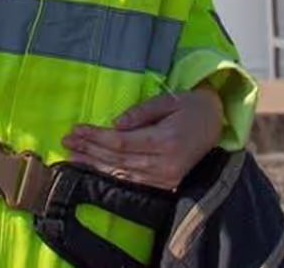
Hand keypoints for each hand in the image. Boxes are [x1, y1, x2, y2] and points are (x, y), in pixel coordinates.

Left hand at [62, 87, 222, 191]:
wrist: (216, 124)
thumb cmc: (191, 106)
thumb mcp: (169, 99)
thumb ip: (141, 112)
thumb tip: (114, 125)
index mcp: (167, 141)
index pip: (123, 143)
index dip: (96, 138)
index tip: (75, 130)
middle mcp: (165, 165)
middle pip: (119, 160)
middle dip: (90, 150)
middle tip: (66, 141)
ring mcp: (166, 178)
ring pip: (123, 173)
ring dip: (95, 164)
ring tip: (73, 156)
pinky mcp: (166, 184)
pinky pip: (133, 181)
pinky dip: (111, 174)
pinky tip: (95, 168)